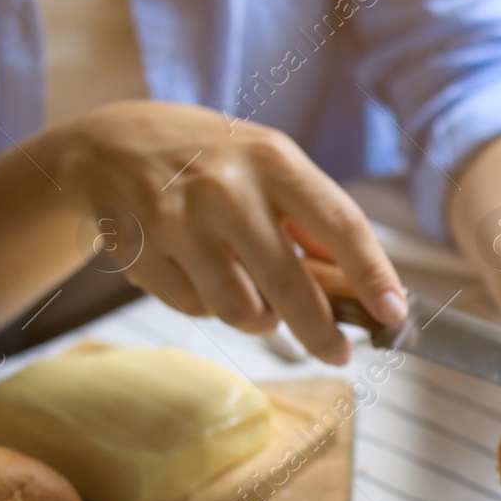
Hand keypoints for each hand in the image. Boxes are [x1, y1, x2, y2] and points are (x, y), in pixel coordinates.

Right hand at [58, 101, 405, 361]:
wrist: (106, 146)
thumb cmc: (210, 159)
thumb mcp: (267, 163)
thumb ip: (312, 219)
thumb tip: (364, 285)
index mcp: (272, 160)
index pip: (340, 224)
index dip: (372, 275)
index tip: (394, 313)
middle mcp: (226, 188)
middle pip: (289, 284)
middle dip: (321, 332)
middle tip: (339, 354)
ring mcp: (178, 220)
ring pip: (240, 308)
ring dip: (260, 320)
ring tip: (261, 304)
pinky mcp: (142, 251)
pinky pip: (195, 308)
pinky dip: (210, 307)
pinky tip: (204, 278)